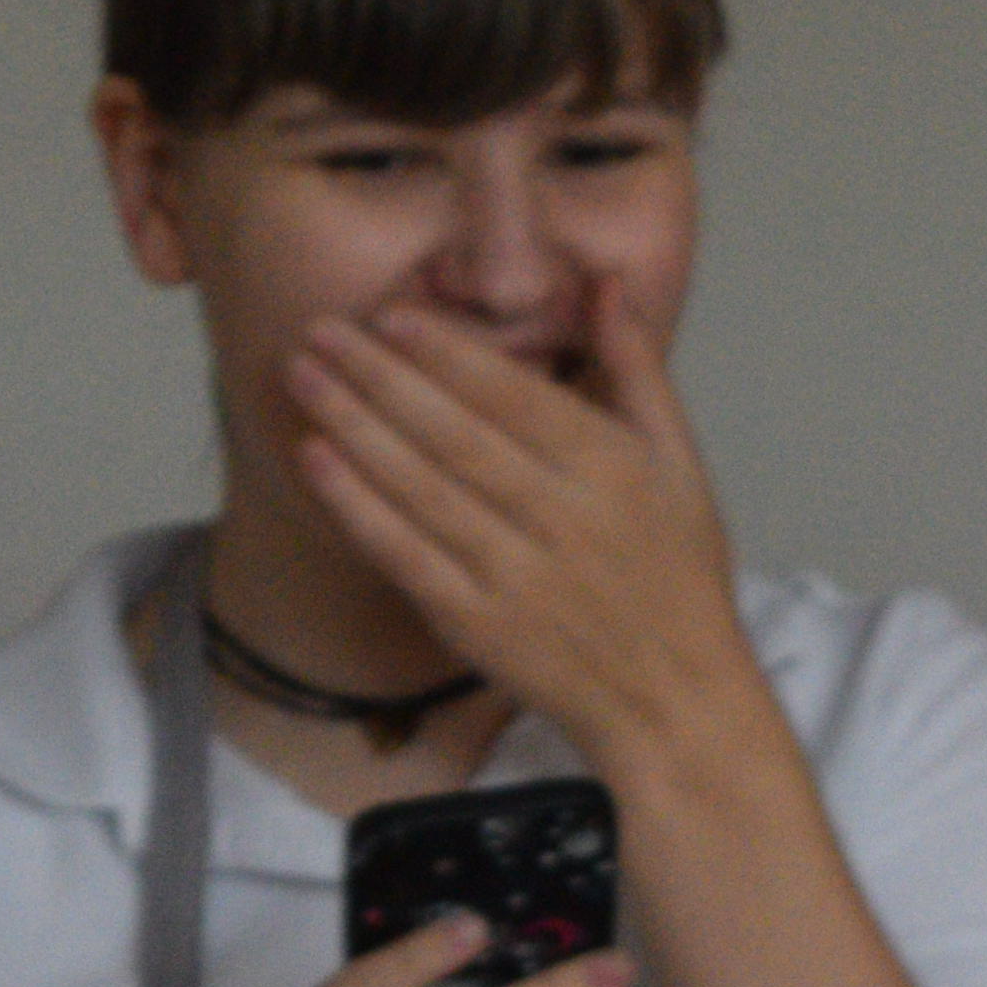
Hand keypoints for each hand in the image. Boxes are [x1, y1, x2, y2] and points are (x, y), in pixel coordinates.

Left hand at [286, 282, 762, 768]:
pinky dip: (357, 506)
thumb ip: (638, 368)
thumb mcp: (682, 464)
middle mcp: (560, 517)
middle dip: (377, 375)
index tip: (388, 315)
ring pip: (419, 487)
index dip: (443, 351)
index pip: (511, 394)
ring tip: (303, 379)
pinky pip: (406, 555)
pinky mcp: (478, 627)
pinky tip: (317, 461)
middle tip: (318, 330)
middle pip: (451, 432)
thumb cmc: (677, 580)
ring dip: (353, 427)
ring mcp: (515, 575)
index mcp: (610, 467)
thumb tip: (607, 283)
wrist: (674, 703)